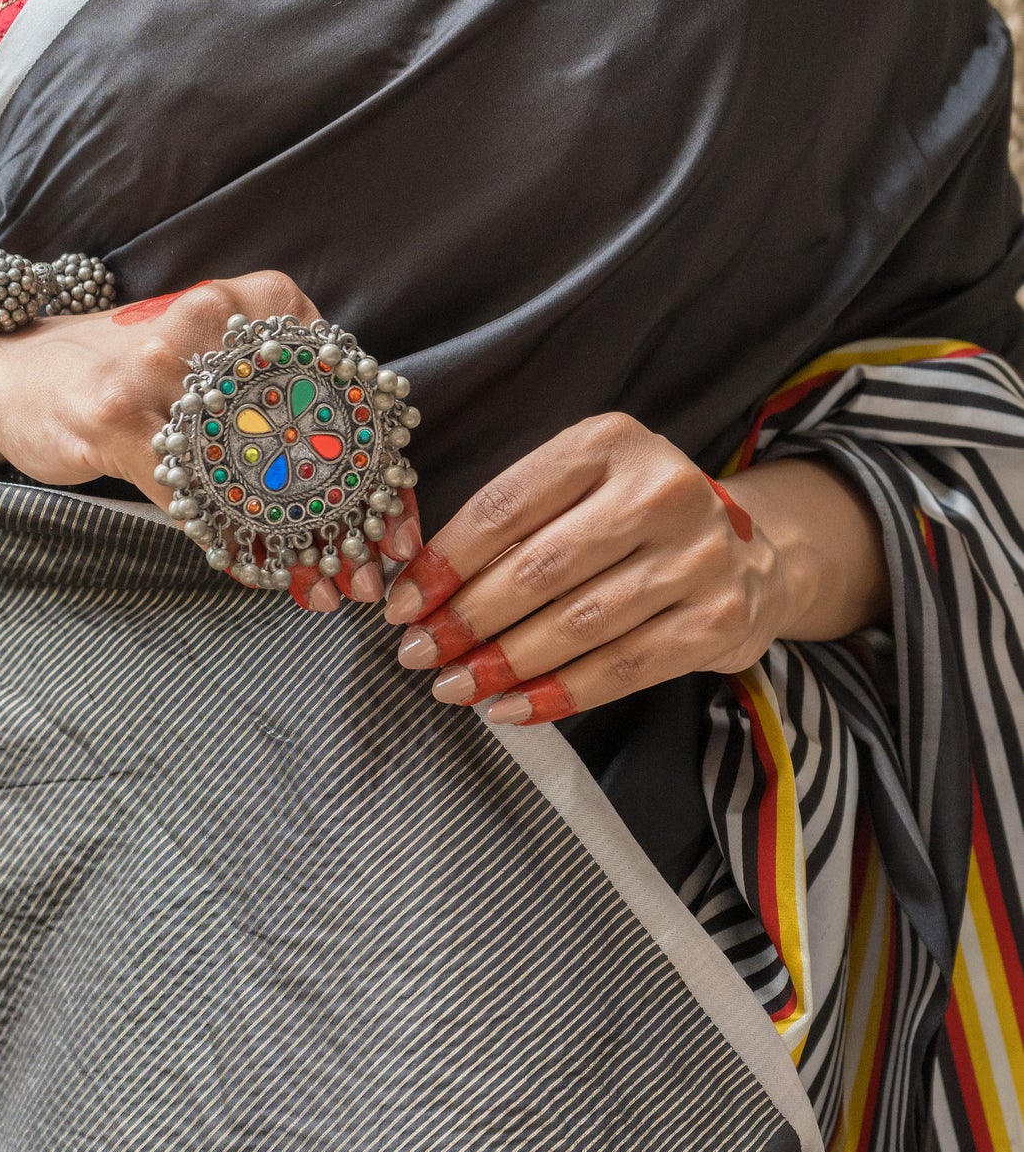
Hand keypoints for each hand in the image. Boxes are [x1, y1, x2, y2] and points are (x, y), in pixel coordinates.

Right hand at [0, 270, 418, 600]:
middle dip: (350, 512)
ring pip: (255, 471)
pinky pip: (195, 499)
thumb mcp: (211, 352)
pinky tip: (258, 572)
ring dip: (300, 540)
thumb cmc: (126, 368)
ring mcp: (160, 373)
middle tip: (378, 568)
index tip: (400, 519)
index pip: (341, 383)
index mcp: (247, 301)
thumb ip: (281, 390)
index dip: (379, 459)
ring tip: (330, 585)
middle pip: (307, 431)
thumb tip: (365, 483)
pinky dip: (234, 544)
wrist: (11, 372)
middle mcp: (208, 325)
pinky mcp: (118, 421)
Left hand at [381, 412, 887, 723]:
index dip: (444, 562)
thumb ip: (512, 527)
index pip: (506, 505)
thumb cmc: (633, 525)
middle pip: (539, 568)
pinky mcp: (718, 619)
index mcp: (609, 443)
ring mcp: (698, 555)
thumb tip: (418, 592)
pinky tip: (512, 708)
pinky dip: (559, 694)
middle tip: (418, 655)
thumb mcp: (580, 492)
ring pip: (578, 624)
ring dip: (504, 664)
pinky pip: (623, 667)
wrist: (750, 555)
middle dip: (467, 619)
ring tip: (454, 687)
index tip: (400, 606)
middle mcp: (661, 490)